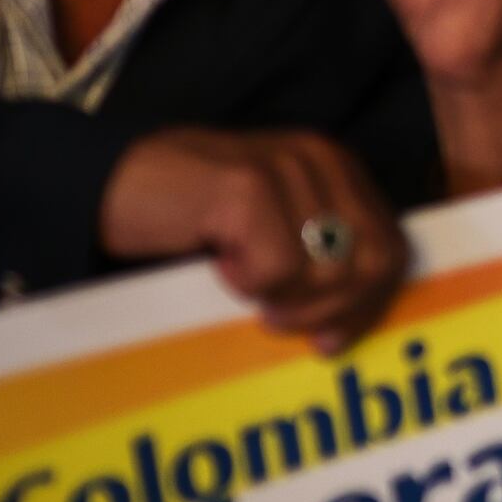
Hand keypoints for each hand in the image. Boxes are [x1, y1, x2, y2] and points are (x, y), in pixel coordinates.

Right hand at [102, 129, 404, 348]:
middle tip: (277, 319)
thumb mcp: (270, 230)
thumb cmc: (190, 217)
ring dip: (284, 298)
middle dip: (331, 310)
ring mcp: (289, 170)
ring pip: (328, 273)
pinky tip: (218, 262)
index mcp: (337, 170)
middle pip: (371, 264)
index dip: (369, 303)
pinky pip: (277, 268)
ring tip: (242, 283)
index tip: (328, 340)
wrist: (110, 183)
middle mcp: (322, 161)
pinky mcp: (250, 186)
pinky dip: (247, 282)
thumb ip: (317, 254)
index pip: (392, 248)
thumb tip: (352, 321)